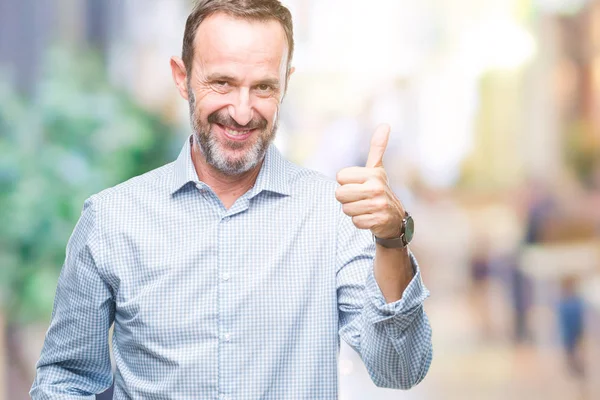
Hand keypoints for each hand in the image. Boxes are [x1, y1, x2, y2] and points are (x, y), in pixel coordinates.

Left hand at [335, 124, 405, 238]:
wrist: (394, 218)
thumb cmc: (379, 190)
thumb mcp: (377, 169)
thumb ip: (378, 147)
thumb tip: (385, 125)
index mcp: (373, 174)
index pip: (340, 177)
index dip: (346, 183)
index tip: (359, 185)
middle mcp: (377, 188)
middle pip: (339, 194)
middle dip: (347, 199)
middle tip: (360, 198)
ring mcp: (378, 205)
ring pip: (346, 209)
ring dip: (353, 211)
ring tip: (365, 208)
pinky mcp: (378, 221)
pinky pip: (355, 222)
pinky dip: (360, 222)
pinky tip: (370, 217)